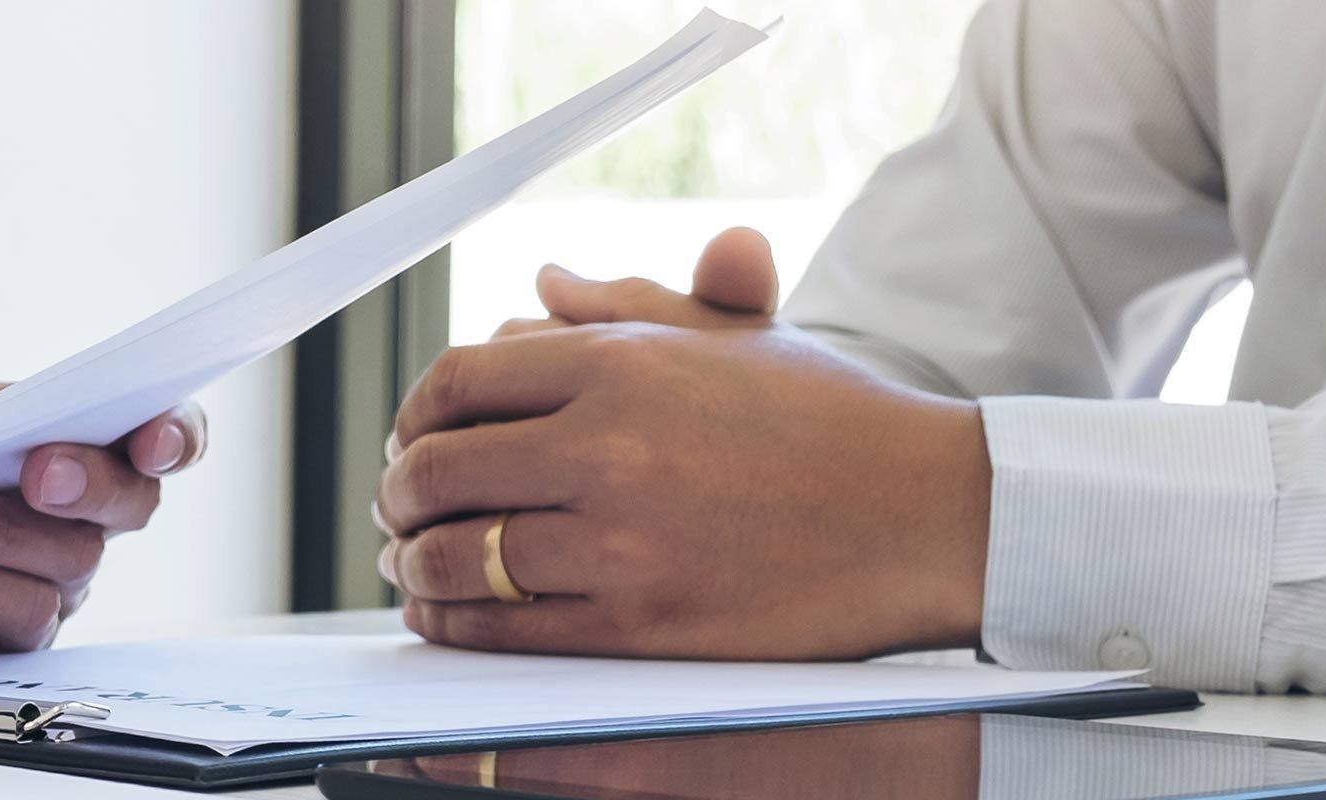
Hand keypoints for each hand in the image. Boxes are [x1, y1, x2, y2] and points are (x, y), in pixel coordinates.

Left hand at [0, 360, 207, 663]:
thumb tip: (56, 409)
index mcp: (55, 438)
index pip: (149, 437)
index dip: (173, 434)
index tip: (154, 436)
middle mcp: (60, 511)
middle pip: (129, 504)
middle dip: (89, 484)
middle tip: (36, 471)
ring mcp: (31, 575)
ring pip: (69, 564)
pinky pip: (20, 618)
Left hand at [376, 228, 991, 660]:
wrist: (929, 513)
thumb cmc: (831, 419)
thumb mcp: (732, 337)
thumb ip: (624, 307)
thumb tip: (540, 285)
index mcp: (620, 363)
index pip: (457, 383)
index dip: (412, 416)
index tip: (411, 440)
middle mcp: (608, 445)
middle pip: (437, 470)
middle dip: (398, 494)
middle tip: (396, 509)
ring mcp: (621, 540)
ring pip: (457, 556)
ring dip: (414, 566)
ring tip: (413, 566)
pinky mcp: (639, 624)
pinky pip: (503, 628)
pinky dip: (453, 626)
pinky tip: (447, 618)